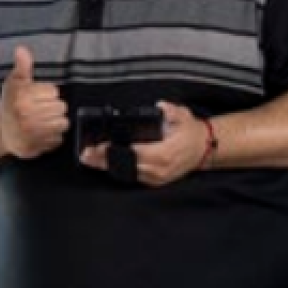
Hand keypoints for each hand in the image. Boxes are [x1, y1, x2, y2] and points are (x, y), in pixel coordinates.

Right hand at [0, 46, 68, 159]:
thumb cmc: (9, 103)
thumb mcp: (14, 83)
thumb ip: (22, 67)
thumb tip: (22, 49)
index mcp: (22, 99)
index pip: (54, 92)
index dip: (47, 93)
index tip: (37, 96)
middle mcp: (27, 117)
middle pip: (61, 107)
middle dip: (53, 107)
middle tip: (42, 109)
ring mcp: (32, 134)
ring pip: (63, 123)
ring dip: (56, 121)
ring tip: (45, 120)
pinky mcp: (37, 148)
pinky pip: (58, 139)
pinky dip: (53, 136)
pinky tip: (43, 132)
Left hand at [77, 101, 204, 186]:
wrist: (203, 149)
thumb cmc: (190, 131)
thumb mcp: (183, 116)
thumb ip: (171, 111)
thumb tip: (161, 106)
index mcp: (163, 153)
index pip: (132, 153)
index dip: (113, 151)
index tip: (96, 147)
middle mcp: (158, 169)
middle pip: (124, 166)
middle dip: (103, 161)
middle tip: (84, 155)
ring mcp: (156, 178)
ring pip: (126, 174)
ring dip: (106, 167)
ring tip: (89, 160)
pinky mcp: (155, 181)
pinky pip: (132, 177)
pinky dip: (117, 171)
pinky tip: (104, 165)